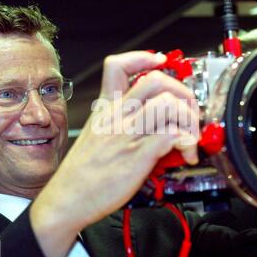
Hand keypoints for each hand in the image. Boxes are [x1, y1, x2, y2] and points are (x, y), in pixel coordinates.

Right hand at [30, 51, 199, 256]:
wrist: (67, 199)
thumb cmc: (82, 171)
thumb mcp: (95, 136)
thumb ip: (120, 122)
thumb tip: (147, 120)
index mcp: (106, 109)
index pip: (118, 66)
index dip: (143, 57)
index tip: (159, 61)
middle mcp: (117, 116)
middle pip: (155, 80)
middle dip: (182, 91)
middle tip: (187, 110)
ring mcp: (128, 135)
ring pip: (168, 104)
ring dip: (189, 118)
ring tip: (190, 136)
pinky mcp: (138, 156)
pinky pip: (171, 136)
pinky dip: (187, 142)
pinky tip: (186, 153)